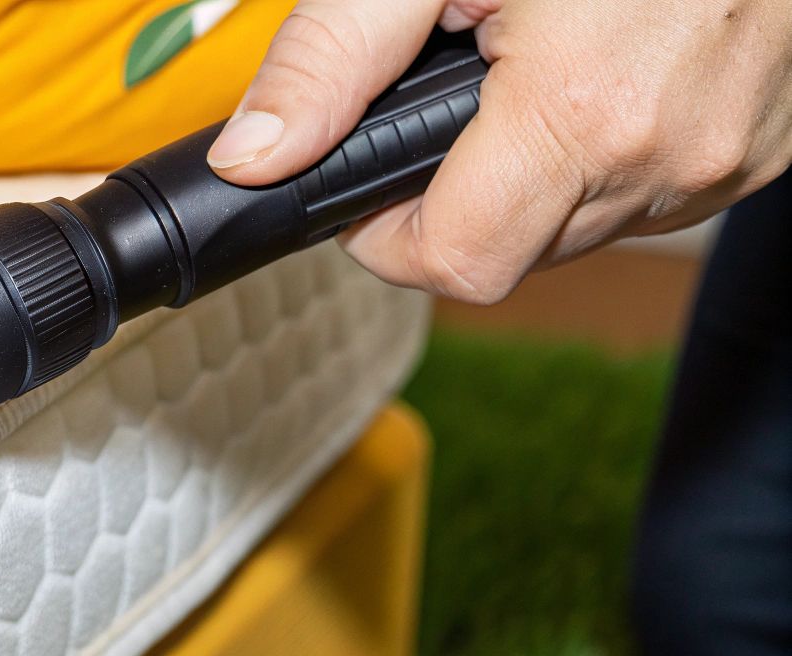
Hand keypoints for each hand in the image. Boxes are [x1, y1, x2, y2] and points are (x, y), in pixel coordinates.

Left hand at [204, 0, 791, 302]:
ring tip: (545, 55)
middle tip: (458, 89)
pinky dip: (613, 145)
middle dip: (460, 195)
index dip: (388, 234)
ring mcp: (730, 156)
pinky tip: (611, 63)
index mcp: (584, 111)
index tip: (372, 176)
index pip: (453, 264)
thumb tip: (251, 157)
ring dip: (538, 170)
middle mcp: (670, 153)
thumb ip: (334, 56)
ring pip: (580, 226)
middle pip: (511, 253)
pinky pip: (654, 187)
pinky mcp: (767, 146)